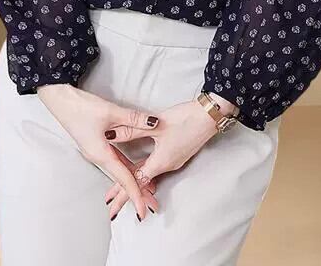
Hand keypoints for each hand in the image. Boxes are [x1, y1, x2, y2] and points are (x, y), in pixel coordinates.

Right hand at [37, 82, 159, 221]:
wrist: (61, 100)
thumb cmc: (81, 107)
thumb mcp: (110, 112)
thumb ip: (134, 118)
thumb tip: (155, 122)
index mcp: (101, 154)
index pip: (123, 178)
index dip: (136, 194)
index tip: (144, 210)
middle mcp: (99, 156)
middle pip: (122, 178)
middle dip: (138, 191)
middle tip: (153, 203)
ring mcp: (97, 151)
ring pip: (119, 170)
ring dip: (133, 179)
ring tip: (149, 190)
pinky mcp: (97, 144)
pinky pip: (115, 160)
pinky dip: (126, 167)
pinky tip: (135, 169)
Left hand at [103, 95, 230, 217]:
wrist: (209, 116)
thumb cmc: (185, 119)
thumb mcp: (155, 125)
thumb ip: (132, 131)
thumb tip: (111, 135)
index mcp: (161, 162)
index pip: (136, 182)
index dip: (122, 193)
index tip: (111, 204)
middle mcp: (167, 165)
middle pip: (142, 182)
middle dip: (126, 193)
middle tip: (111, 204)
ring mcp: (173, 160)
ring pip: (149, 175)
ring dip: (135, 183)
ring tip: (122, 190)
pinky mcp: (177, 153)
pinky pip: (157, 167)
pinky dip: (145, 172)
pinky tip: (140, 170)